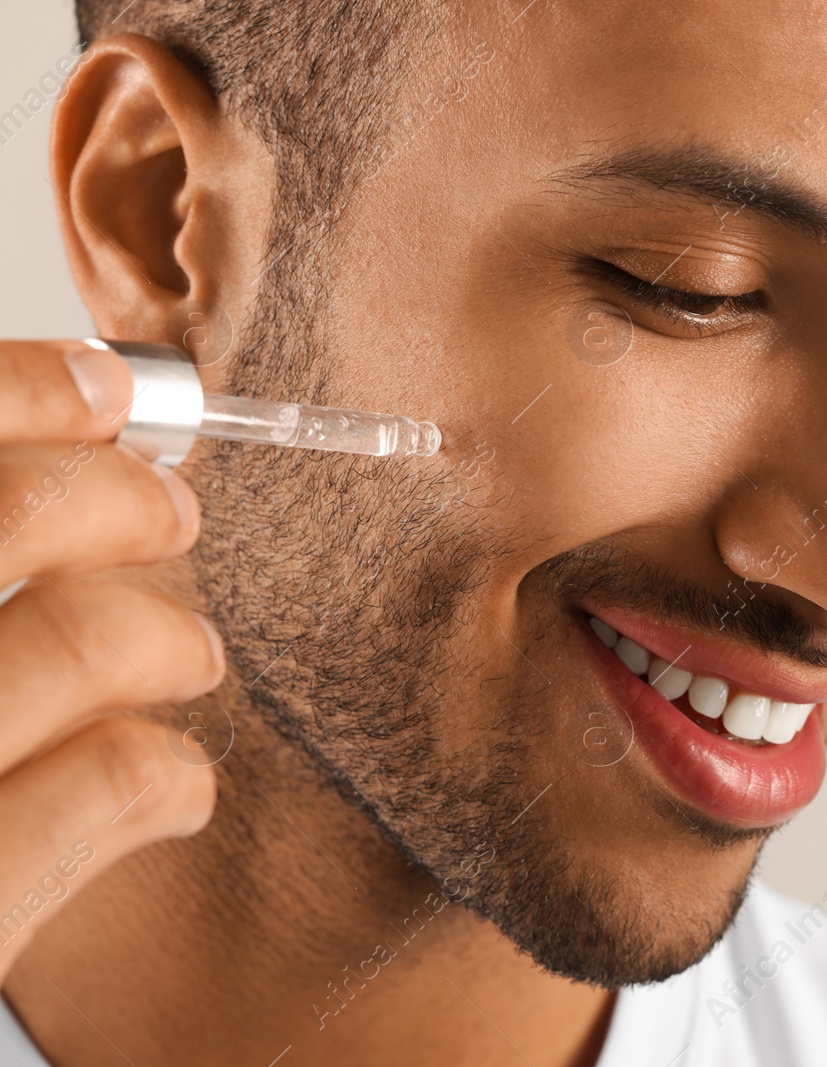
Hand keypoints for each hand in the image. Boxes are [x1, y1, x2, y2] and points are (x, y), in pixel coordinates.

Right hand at [0, 340, 220, 974]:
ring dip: (161, 634)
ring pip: (64, 646)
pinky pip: (95, 796)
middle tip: (170, 509)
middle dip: (113, 496)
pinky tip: (169, 781)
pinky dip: (157, 774)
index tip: (103, 387)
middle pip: (3, 519)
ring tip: (191, 651)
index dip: (15, 392)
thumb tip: (41, 457)